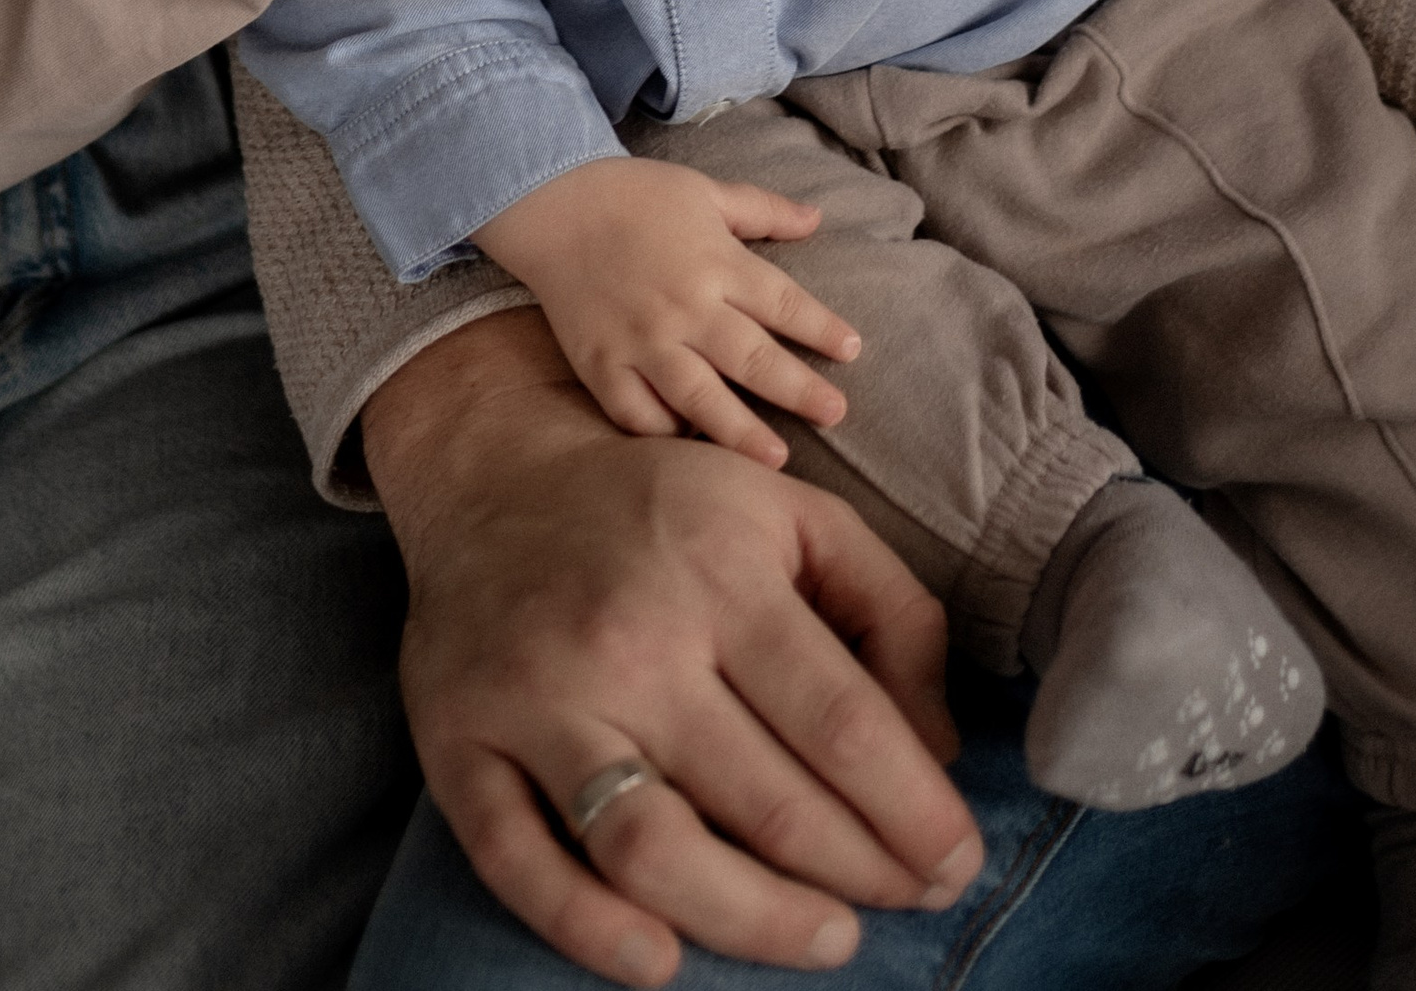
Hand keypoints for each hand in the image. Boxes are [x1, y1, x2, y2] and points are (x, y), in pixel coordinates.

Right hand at [366, 312, 980, 985]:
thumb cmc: (666, 510)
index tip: (954, 860)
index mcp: (722, 570)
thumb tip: (939, 748)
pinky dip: (590, 928)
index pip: (842, 723)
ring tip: (828, 937)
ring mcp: (540, 698)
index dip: (914, 810)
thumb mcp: (796, 515)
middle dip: (863, 872)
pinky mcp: (461, 744)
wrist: (493, 473)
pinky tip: (663, 960)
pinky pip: (520, 862)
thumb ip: (890, 612)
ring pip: (653, 847)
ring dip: (755, 920)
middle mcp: (631, 637)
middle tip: (913, 900)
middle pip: (765, 800)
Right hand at [476, 155, 862, 469]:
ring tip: (776, 459)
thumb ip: (762, 211)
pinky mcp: (602, 365)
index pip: (782, 303)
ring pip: (700, 398)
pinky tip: (690, 449)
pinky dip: (664, 433)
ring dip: (741, 431)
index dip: (821, 328)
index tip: (853, 351)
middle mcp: (685, 307)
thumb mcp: (705, 192)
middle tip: (836, 414)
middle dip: (799, 390)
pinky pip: (637, 413)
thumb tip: (816, 220)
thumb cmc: (634, 194)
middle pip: (753, 359)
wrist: (552, 204)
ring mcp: (642, 341)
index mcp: (716, 262)